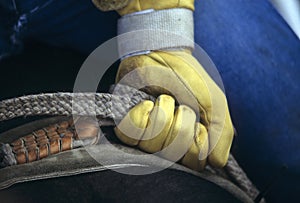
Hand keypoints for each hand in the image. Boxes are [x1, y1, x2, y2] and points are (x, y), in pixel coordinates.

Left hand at [111, 0, 233, 168]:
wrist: (163, 54)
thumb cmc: (190, 78)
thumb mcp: (216, 104)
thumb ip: (222, 134)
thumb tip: (216, 163)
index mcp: (191, 142)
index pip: (194, 164)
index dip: (196, 144)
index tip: (198, 124)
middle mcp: (168, 143)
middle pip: (172, 156)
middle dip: (179, 126)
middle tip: (181, 107)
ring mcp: (147, 136)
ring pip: (151, 146)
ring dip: (162, 115)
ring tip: (163, 100)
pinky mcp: (128, 125)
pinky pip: (130, 135)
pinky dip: (141, 115)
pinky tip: (146, 103)